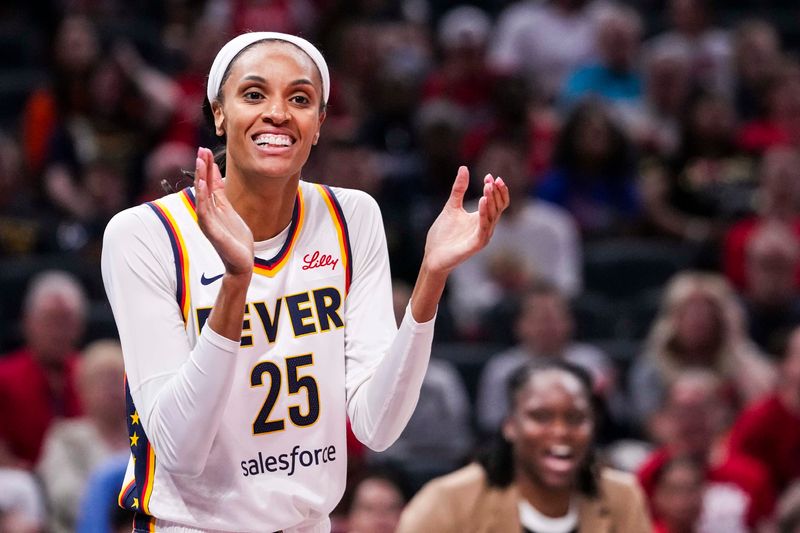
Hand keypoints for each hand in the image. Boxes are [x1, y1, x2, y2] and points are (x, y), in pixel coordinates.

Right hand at [194, 147, 253, 275]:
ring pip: (202, 195)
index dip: (207, 166)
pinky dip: (202, 196)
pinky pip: (204, 210)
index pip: (209, 182)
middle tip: (201, 150)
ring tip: (201, 161)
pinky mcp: (211, 230)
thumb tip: (216, 174)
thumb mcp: (229, 210)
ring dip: (201, 177)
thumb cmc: (236, 238)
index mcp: (213, 207)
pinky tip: (202, 184)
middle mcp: (207, 212)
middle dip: (202, 167)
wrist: (241, 261)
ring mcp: (208, 220)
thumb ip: (221, 194)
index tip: (205, 149)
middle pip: (203, 185)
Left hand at [422, 166, 509, 274]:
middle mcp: (486, 227)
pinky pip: (484, 228)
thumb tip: (464, 168)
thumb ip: (459, 189)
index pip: (497, 202)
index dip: (496, 189)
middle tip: (491, 179)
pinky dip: (485, 214)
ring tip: (488, 186)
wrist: (432, 256)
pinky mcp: (476, 244)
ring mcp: (482, 236)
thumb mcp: (452, 206)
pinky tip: (483, 201)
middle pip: (498, 207)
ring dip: (491, 201)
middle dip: (496, 192)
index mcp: (482, 218)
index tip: (489, 175)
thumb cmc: (443, 234)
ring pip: (493, 216)